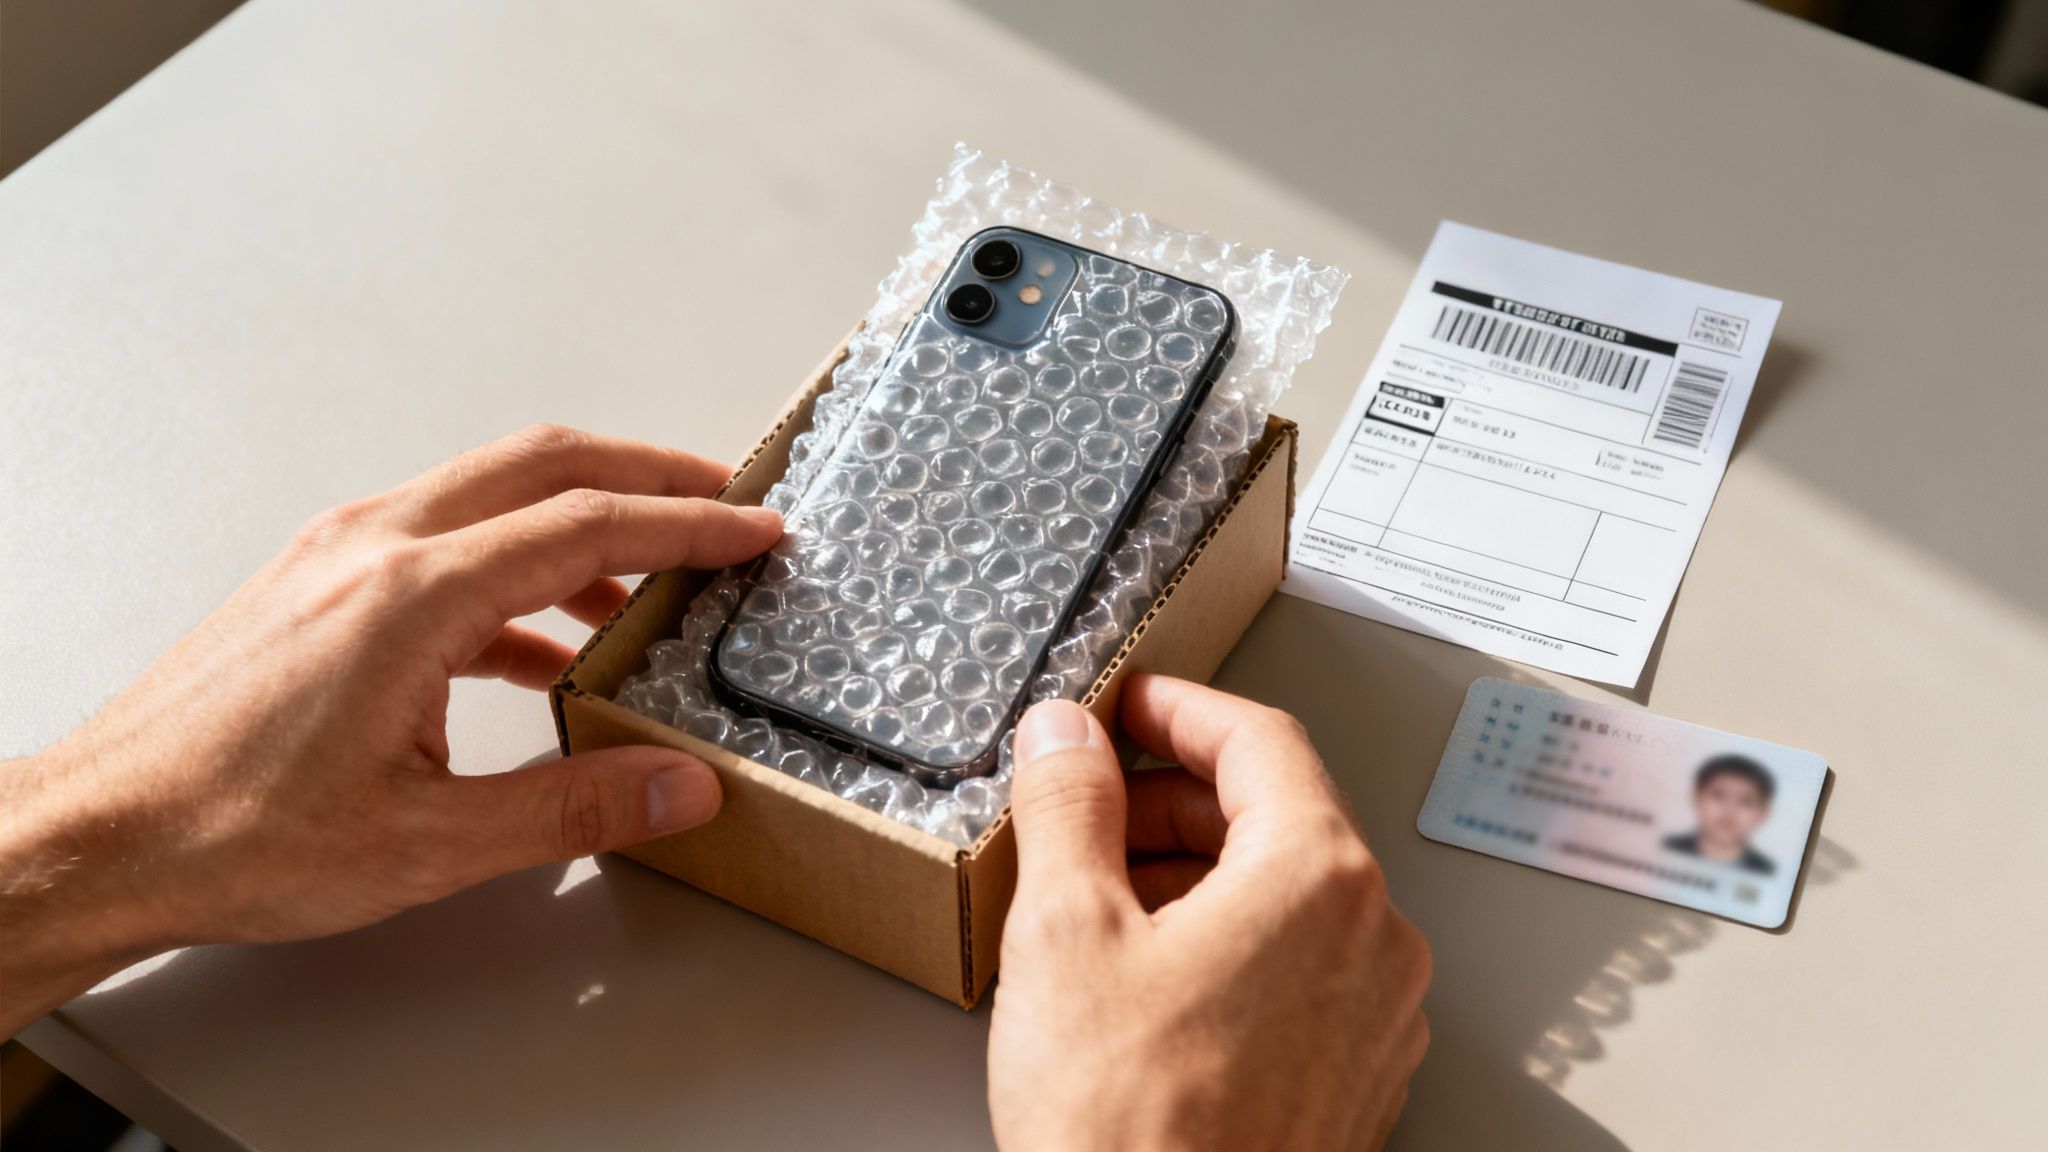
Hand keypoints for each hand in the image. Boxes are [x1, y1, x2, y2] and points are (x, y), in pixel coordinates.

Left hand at [0, 424, 781, 1036]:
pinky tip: (544, 645)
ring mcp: (338, 556)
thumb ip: (574, 806)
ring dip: (582, 521)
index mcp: (411, 595)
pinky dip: (517, 570)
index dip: (689, 522)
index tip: (753, 527)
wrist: (99, 838)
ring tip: (647, 583)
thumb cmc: (228, 833)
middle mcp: (373, 547)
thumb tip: (678, 786)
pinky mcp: (317, 584)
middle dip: (648, 473)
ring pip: (491, 494)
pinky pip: (445, 542)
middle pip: (545, 464)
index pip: (588, 525)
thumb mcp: (428, 843)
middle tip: (722, 499)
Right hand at [988, 676, 1430, 1151]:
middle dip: (1176, 800)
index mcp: (1319, 877)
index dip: (1177, 709)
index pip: (1259, 740)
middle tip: (1094, 802)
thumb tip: (1067, 735)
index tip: (1127, 704)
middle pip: (1280, 816)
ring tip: (1103, 899)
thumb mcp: (1066, 931)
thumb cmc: (1130, 1129)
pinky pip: (1301, 969)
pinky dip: (1231, 944)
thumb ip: (1071, 804)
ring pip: (1288, 898)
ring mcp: (1375, 1016)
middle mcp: (1372, 939)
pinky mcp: (1356, 1078)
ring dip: (1198, 875)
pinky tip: (1151, 978)